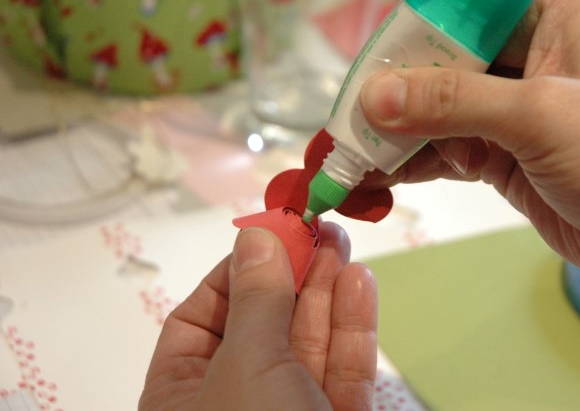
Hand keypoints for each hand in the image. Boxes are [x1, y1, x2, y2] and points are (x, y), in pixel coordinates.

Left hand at [138, 222, 377, 409]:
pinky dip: (353, 328)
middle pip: (262, 323)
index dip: (236, 272)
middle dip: (292, 272)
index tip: (272, 231)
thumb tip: (256, 235)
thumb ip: (257, 298)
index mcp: (182, 397)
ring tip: (341, 242)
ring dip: (326, 291)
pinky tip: (359, 285)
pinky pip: (341, 372)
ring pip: (308, 343)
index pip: (202, 318)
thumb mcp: (246, 367)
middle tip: (318, 225)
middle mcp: (233, 405)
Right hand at [359, 0, 579, 384]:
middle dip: (390, 98)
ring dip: (393, 137)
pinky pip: (445, 148)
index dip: (408, 37)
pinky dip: (411, 164)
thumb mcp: (541, 116)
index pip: (458, 6)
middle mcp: (528, 50)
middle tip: (342, 130)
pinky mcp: (503, 151)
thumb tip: (372, 96)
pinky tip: (377, 181)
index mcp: (550, 10)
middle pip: (438, 61)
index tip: (364, 77)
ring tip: (346, 163)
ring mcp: (513, 105)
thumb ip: (452, 102)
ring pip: (435, 110)